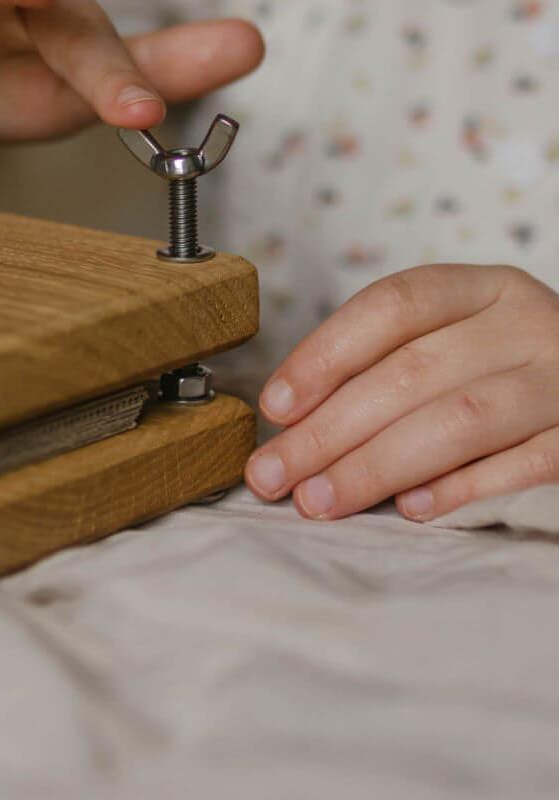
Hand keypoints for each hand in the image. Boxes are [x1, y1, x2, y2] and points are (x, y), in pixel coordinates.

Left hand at [244, 265, 558, 521]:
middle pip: (411, 373)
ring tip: (317, 500)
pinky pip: (525, 464)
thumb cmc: (502, 371)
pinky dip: (462, 487)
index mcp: (484, 290)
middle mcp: (527, 325)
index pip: (393, 306)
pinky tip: (410, 508)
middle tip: (272, 475)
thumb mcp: (453, 344)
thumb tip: (289, 425)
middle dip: (328, 430)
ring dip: (376, 465)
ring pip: (459, 420)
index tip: (274, 406)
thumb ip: (383, 370)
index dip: (325, 354)